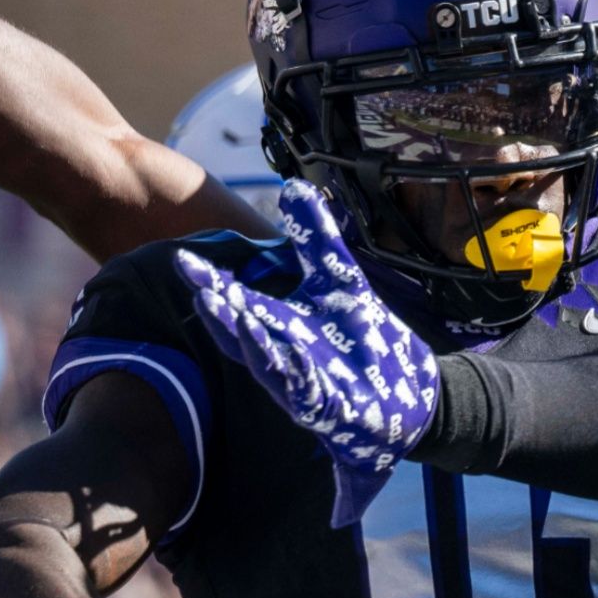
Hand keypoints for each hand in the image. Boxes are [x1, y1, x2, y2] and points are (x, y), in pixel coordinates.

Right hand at [177, 181, 437, 527]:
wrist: (411, 389)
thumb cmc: (365, 336)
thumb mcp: (341, 279)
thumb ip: (316, 237)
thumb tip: (296, 185)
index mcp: (279, 326)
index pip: (237, 303)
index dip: (211, 284)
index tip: (185, 259)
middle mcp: (284, 357)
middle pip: (244, 337)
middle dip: (223, 316)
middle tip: (205, 292)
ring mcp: (306, 388)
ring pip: (271, 369)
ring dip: (254, 346)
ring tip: (239, 319)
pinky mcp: (333, 412)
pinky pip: (311, 397)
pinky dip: (300, 379)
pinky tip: (295, 359)